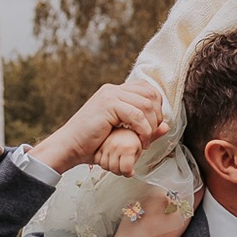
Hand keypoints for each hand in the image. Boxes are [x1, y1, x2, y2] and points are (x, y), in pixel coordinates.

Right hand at [31, 80, 167, 173]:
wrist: (70, 147)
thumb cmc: (93, 144)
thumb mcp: (122, 134)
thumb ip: (144, 128)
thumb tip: (166, 126)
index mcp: (115, 92)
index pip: (147, 89)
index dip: (157, 107)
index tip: (153, 127)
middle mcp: (113, 89)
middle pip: (151, 94)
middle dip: (157, 116)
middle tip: (150, 135)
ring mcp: (110, 95)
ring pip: (146, 104)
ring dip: (151, 126)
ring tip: (144, 141)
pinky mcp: (108, 104)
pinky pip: (137, 115)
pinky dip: (143, 130)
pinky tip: (140, 141)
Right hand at [94, 125, 144, 176]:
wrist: (117, 121)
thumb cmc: (129, 135)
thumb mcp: (138, 146)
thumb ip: (136, 157)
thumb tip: (132, 170)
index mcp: (128, 147)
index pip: (126, 169)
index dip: (129, 173)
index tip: (131, 172)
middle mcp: (116, 146)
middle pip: (115, 169)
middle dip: (120, 171)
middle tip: (123, 167)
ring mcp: (105, 145)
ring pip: (105, 166)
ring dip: (110, 167)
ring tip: (116, 162)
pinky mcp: (98, 145)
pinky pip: (98, 160)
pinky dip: (102, 161)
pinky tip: (108, 157)